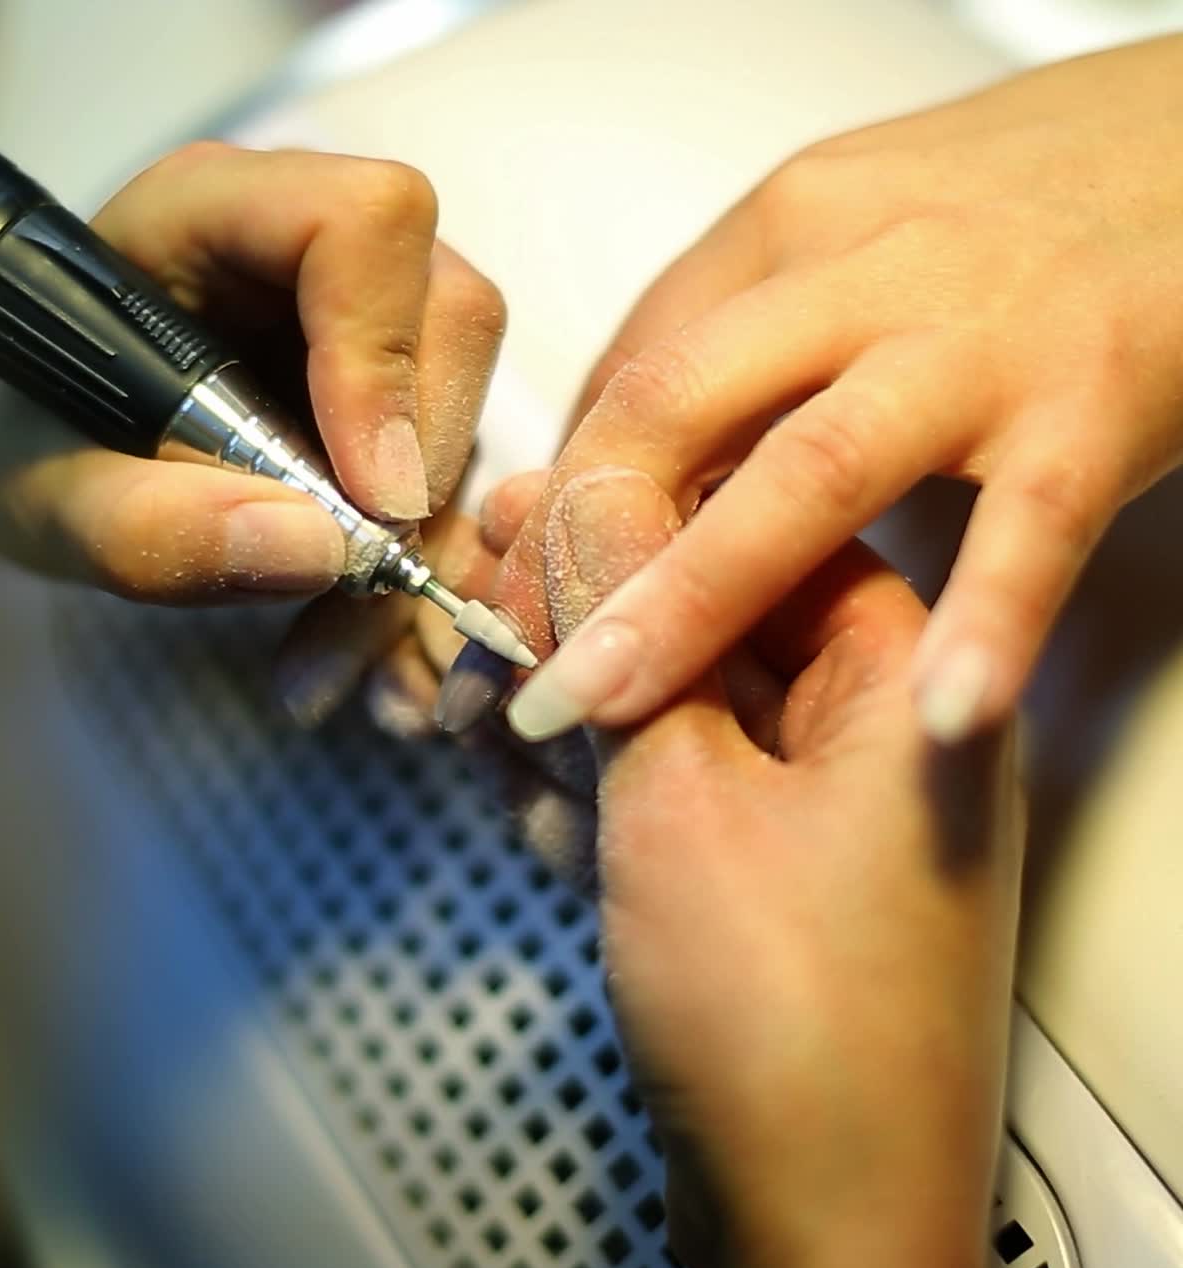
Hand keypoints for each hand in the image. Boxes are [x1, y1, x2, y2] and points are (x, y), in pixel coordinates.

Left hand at [0, 143, 504, 722]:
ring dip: (421, 548)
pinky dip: (417, 572)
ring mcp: (366, 327)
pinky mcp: (389, 402)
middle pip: (454, 319)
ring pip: (466, 412)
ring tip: (324, 651)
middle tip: (356, 580)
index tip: (372, 497)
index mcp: (211, 214)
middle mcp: (311, 256)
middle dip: (422, 471)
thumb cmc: (15, 444)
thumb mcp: (43, 497)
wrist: (29, 466)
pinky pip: (453, 477)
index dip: (384, 355)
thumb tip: (318, 550)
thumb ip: (147, 525)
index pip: (360, 226)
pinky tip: (348, 641)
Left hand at [491, 35, 1182, 746]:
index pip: (632, 371)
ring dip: (695, 598)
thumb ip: (740, 337)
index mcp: (788, 230)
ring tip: (612, 704)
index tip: (515, 586)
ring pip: (810, 473)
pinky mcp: (1097, 400)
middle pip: (674, 413)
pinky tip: (938, 717)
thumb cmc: (1021, 206)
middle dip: (574, 549)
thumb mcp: (854, 236)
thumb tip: (622, 452)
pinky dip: (985, 624)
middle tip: (514, 666)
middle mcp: (861, 271)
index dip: (558, 493)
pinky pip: (1029, 526)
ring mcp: (977, 338)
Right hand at [536, 467, 1022, 1267]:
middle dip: (584, 628)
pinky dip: (607, 784)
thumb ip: (627, 633)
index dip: (634, 515)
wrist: (816, 1225)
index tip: (527, 519)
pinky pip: (684, 774)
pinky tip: (542, 819)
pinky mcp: (781, 855)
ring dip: (578, 715)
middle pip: (712, 612)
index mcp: (905, 679)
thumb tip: (582, 497)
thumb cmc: (787, 1027)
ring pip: (681, 699)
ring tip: (485, 733)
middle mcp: (882, 724)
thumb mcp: (678, 797)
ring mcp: (831, 796)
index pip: (766, 526)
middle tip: (481, 622)